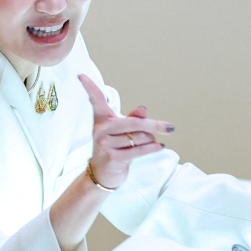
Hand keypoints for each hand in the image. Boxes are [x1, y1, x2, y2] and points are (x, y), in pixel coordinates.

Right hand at [78, 75, 173, 189]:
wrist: (102, 175)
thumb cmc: (114, 149)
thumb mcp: (121, 132)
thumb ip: (133, 119)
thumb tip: (143, 108)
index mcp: (102, 120)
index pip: (96, 101)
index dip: (90, 87)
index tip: (81, 75)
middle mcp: (102, 130)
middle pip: (133, 123)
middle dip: (154, 126)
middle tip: (169, 127)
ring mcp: (106, 144)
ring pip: (139, 138)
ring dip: (151, 141)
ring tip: (152, 143)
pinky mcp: (113, 157)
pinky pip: (139, 150)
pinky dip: (152, 149)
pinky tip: (160, 147)